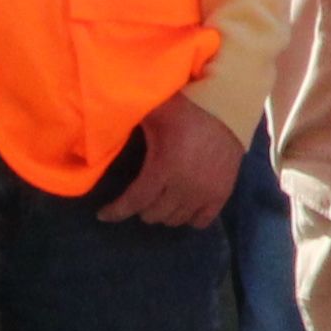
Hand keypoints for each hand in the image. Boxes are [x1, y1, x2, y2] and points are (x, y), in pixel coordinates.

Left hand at [102, 103, 245, 228]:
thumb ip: (129, 117)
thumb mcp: (155, 112)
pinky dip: (189, 218)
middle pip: (154, 214)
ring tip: (159, 200)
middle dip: (141, 208)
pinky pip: (201, 221)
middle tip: (138, 197)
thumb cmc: (188, 109)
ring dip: (163, 212)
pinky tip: (182, 207)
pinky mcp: (222, 194)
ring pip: (176, 219)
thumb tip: (101, 118)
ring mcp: (205, 193)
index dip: (116, 211)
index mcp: (164, 168)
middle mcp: (184, 187)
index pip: (134, 201)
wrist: (229, 109)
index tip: (102, 215)